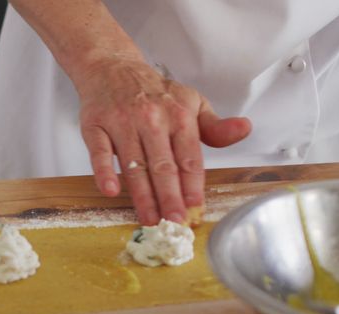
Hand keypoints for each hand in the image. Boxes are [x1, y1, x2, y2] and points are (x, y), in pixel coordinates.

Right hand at [75, 58, 251, 224]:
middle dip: (170, 196)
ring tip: (150, 219)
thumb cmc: (154, 93)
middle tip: (174, 221)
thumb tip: (244, 129)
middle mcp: (151, 118)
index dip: (192, 184)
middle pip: (163, 165)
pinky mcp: (95, 125)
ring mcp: (122, 122)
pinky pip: (99, 152)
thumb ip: (215, 126)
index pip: (189, 156)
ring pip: (134, 164)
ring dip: (142, 195)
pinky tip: (111, 190)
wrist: (112, 67)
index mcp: (178, 115)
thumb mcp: (191, 103)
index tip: (195, 206)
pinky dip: (104, 171)